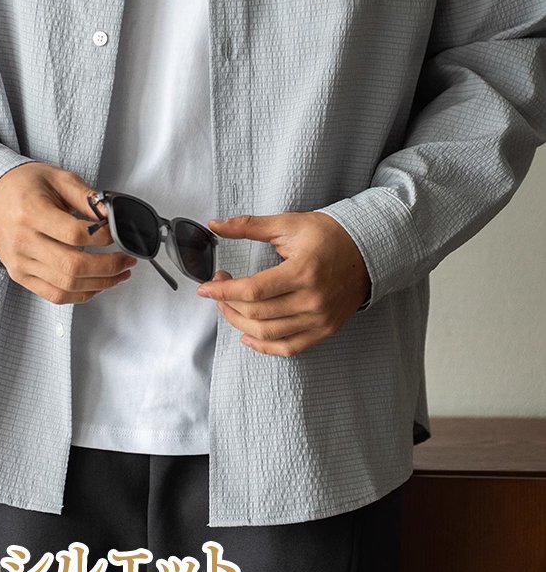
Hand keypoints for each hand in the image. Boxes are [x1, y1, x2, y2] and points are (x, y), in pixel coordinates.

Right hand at [0, 162, 136, 303]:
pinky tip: (97, 285)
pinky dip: (81, 295)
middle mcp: (23, 241)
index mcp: (31, 212)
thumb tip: (111, 214)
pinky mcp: (20, 276)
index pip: (75, 234)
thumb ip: (86, 196)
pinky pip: (54, 295)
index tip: (117, 232)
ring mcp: (20, 263)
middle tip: (128, 259)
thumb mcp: (56, 177)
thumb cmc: (22, 186)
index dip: (104, 236)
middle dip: (109, 266)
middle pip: (73, 266)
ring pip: (67, 285)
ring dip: (101, 283)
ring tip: (119, 274)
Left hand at [196, 210, 370, 355]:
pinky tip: (247, 336)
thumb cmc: (327, 235)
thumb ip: (249, 226)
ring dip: (239, 324)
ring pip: (268, 334)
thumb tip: (215, 224)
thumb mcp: (289, 224)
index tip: (205, 287)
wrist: (367, 251)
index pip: (253, 291)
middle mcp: (312, 300)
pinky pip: (289, 348)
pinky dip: (264, 347)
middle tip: (218, 290)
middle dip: (228, 304)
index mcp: (302, 271)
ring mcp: (320, 319)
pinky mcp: (325, 330)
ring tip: (228, 308)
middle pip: (257, 314)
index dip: (223, 291)